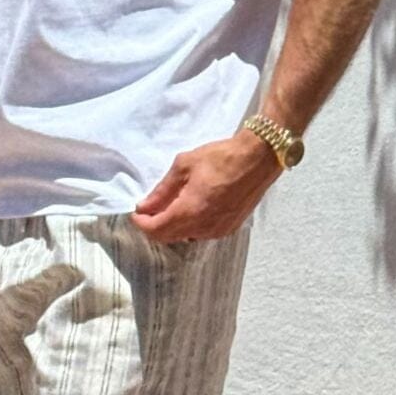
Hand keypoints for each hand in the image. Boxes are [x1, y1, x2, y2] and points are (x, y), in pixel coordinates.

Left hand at [129, 130, 280, 243]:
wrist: (258, 158)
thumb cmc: (222, 157)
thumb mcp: (184, 166)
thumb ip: (162, 190)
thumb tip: (145, 205)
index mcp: (190, 211)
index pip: (156, 230)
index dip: (141, 223)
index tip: (136, 212)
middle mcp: (204, 227)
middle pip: (168, 237)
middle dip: (155, 225)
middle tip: (149, 208)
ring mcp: (218, 230)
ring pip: (185, 236)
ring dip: (173, 226)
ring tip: (171, 205)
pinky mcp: (230, 228)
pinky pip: (201, 233)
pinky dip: (190, 225)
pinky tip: (192, 207)